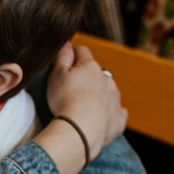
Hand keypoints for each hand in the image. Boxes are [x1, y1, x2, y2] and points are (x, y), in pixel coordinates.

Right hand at [46, 42, 127, 159]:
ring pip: (108, 91)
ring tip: (84, 105)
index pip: (82, 52)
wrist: (80, 129)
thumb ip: (62, 56)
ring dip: (99, 94)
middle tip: (71, 88)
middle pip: (96, 73)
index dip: (72, 54)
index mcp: (90, 67)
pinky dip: (111, 113)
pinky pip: (117, 113)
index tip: (65, 61)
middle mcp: (106, 80)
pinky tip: (103, 116)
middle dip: (87, 77)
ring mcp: (114, 99)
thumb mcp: (57, 74)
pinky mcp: (117, 119)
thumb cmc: (65, 100)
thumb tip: (67, 44)